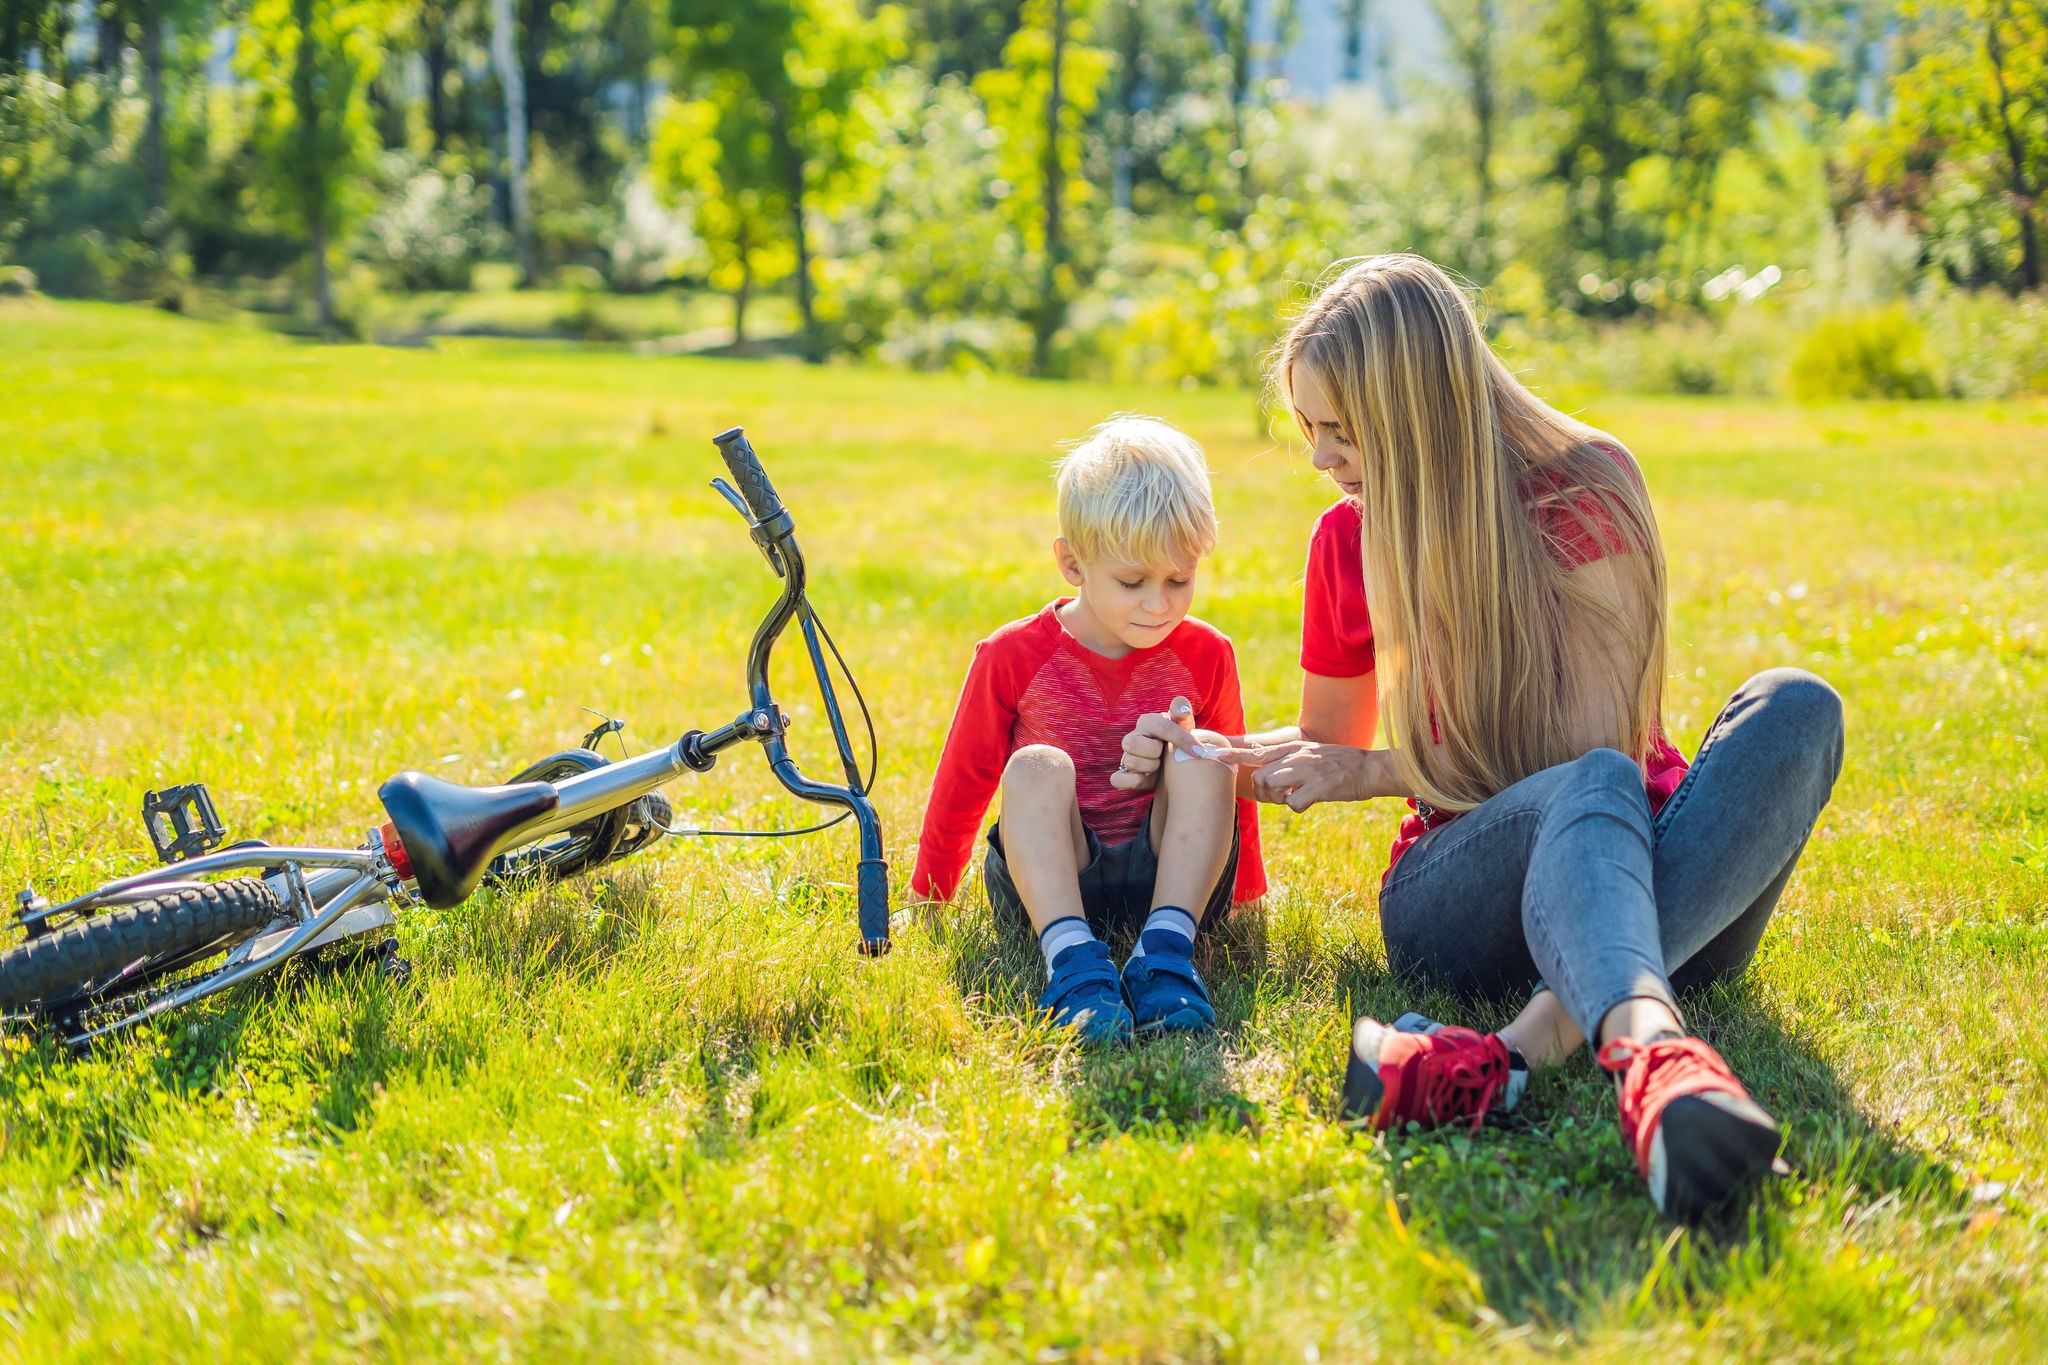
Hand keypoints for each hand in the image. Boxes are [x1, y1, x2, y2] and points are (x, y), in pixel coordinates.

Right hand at [1110, 697, 1221, 790]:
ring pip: (1130, 762)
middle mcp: (1133, 737)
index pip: (1162, 727)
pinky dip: (1132, 781)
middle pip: (1133, 742)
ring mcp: (1126, 757)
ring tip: (1159, 767)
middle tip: (1165, 755)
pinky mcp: (1123, 776)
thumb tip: (1182, 708)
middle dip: (1154, 752)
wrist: (1172, 766)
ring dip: (1150, 767)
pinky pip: (1117, 779)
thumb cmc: (1177, 742)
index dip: (1182, 739)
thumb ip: (1183, 713)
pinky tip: (1145, 779)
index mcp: (1148, 722)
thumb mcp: (1183, 726)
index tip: (1200, 752)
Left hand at [1205, 739, 1378, 810]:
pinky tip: (1310, 802)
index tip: (1214, 755)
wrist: (1370, 768)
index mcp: (1294, 747)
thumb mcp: (1310, 752)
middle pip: (1260, 776)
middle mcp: (1298, 755)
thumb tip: (1259, 759)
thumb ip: (1286, 756)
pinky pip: (1294, 804)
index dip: (1235, 754)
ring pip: (1273, 786)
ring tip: (1294, 797)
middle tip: (1279, 797)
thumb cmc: (1338, 764)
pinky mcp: (1321, 786)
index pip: (1257, 750)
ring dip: (1278, 799)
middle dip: (1263, 792)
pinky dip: (1298, 808)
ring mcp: (1309, 769)